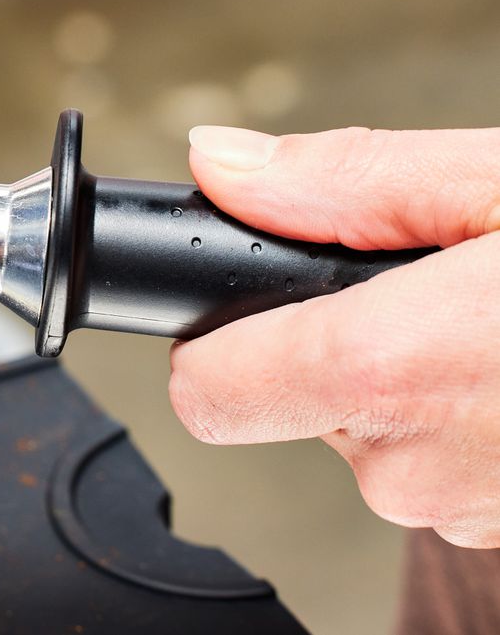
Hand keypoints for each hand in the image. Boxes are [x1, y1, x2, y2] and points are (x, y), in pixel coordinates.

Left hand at [171, 124, 499, 546]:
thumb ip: (344, 178)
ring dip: (403, 378)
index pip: (203, 389)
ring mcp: (459, 510)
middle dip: (331, 341)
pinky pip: (433, 462)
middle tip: (418, 287)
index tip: (244, 299)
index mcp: (387, 370)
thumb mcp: (496, 184)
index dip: (212, 336)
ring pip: (366, 432)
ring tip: (480, 322)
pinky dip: (456, 416)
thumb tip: (220, 164)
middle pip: (286, 401)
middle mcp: (408, 465)